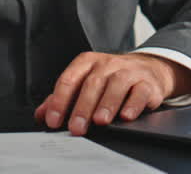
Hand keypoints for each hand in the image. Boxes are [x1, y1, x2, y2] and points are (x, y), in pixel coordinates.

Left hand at [34, 52, 190, 135]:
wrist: (148, 69)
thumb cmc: (111, 79)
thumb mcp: (86, 83)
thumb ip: (63, 98)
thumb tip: (42, 114)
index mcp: (88, 62)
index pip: (69, 79)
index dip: (59, 100)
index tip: (53, 120)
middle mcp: (107, 64)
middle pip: (92, 83)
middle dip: (82, 107)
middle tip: (76, 127)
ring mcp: (128, 71)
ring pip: (116, 85)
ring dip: (107, 104)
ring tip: (100, 121)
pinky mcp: (147, 83)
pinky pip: (140, 91)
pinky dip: (133, 104)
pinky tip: (126, 116)